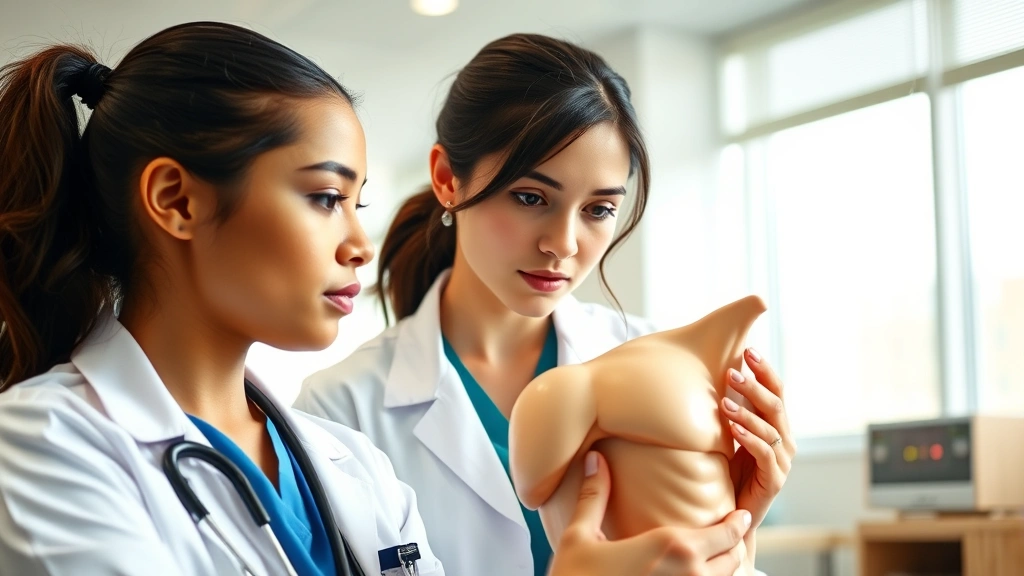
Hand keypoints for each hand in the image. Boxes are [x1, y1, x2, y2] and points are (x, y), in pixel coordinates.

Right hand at [548, 451, 751, 575]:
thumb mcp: (579, 536)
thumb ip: (594, 496)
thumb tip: (594, 459)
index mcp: (670, 547)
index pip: (727, 533)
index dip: (737, 523)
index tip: (739, 515)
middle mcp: (688, 575)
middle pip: (733, 558)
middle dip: (733, 544)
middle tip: (729, 532)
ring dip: (723, 567)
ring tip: (715, 555)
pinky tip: (693, 575)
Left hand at [721, 348, 795, 532]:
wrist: (731, 516)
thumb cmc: (727, 473)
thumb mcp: (728, 437)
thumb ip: (729, 412)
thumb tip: (711, 376)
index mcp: (775, 427)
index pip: (776, 392)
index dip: (765, 371)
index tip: (748, 350)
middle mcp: (784, 441)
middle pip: (775, 406)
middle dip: (754, 386)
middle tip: (731, 373)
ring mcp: (781, 462)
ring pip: (770, 428)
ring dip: (747, 413)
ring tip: (724, 403)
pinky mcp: (774, 480)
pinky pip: (765, 454)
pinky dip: (750, 439)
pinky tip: (734, 430)